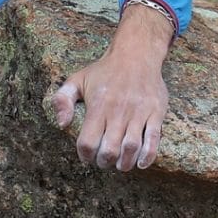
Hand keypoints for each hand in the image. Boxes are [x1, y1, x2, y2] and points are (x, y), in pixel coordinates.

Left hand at [48, 1, 174, 169]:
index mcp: (98, 105)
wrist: (137, 53)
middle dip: (104, 162)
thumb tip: (62, 125)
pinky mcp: (156, 111)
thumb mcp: (77, 79)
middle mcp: (118, 110)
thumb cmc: (104, 70)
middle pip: (109, 149)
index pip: (88, 142)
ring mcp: (139, 111)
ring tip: (121, 164)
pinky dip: (148, 155)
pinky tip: (141, 163)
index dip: (85, 155)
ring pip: (132, 147)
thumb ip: (62, 100)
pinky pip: (154, 138)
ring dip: (125, 163)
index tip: (87, 157)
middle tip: (104, 161)